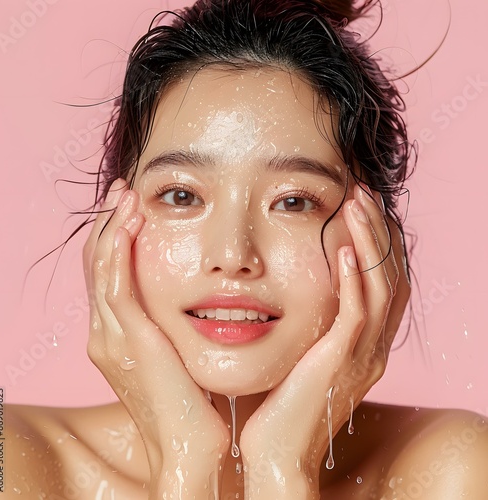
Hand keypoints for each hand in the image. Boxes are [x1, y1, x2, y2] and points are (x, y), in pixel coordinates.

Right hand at [83, 179, 229, 497]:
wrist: (190, 445)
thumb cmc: (192, 402)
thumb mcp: (174, 355)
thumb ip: (169, 328)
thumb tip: (191, 303)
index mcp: (116, 336)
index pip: (107, 274)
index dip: (114, 238)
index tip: (131, 210)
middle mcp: (105, 333)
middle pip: (96, 264)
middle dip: (108, 223)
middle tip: (123, 192)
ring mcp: (110, 336)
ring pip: (100, 266)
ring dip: (112, 226)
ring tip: (127, 195)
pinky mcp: (127, 338)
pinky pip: (115, 282)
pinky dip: (119, 248)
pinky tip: (129, 221)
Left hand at [240, 183, 410, 498]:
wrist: (278, 451)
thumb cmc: (282, 400)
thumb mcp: (303, 355)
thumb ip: (311, 325)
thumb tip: (294, 290)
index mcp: (364, 343)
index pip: (384, 281)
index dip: (378, 242)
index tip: (360, 209)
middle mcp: (373, 346)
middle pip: (389, 275)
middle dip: (377, 230)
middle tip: (360, 194)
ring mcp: (362, 355)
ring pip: (378, 286)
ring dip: (368, 242)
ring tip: (354, 205)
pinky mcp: (341, 362)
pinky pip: (357, 314)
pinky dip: (353, 279)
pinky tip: (341, 250)